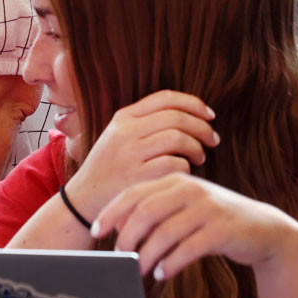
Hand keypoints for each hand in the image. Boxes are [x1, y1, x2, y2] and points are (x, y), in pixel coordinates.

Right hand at [64, 90, 218, 219]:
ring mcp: (129, 154)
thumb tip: (193, 115)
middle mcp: (124, 132)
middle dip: (203, 128)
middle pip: (177, 117)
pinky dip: (186, 168)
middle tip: (213, 140)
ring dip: (197, 148)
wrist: (84, 198)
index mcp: (122, 118)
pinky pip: (175, 164)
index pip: (165, 98)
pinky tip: (184, 173)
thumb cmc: (110, 168)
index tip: (209, 115)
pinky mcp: (136, 177)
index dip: (193, 103)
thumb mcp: (118, 137)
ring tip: (200, 158)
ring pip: (178, 139)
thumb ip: (145, 123)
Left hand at [93, 172, 297, 280]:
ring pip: (165, 232)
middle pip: (145, 211)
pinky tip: (162, 273)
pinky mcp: (223, 230)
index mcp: (175, 179)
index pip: (133, 193)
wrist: (264, 229)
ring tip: (139, 269)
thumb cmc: (213, 220)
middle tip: (118, 255)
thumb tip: (118, 229)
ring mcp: (208, 208)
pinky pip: (188, 248)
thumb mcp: (183, 208)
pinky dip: (171, 263)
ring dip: (148, 254)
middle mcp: (190, 189)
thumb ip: (155, 211)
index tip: (97, 231)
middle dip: (127, 235)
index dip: (112, 212)